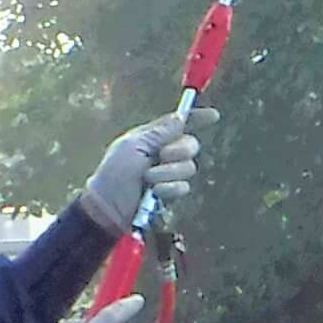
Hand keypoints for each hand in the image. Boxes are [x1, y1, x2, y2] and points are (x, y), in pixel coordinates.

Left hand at [81, 117, 202, 234]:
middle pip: (190, 145)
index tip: (214, 116)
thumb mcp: (133, 146)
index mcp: (153, 137)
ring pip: (189, 167)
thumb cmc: (114, 173)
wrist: (108, 206)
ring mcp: (168, 174)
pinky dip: (169, 189)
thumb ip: (158, 133)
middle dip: (178, 150)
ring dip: (168, 173)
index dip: (197, 118)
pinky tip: (155, 193)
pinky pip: (183, 187)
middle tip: (160, 156)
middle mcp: (164, 153)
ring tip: (147, 180)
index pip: (180, 124)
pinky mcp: (171, 193)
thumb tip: (180, 117)